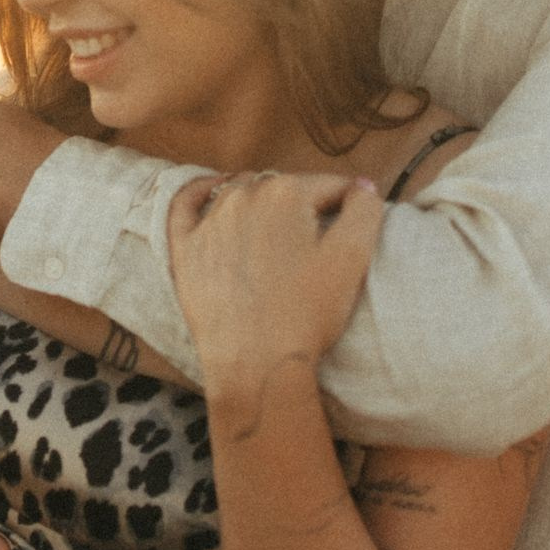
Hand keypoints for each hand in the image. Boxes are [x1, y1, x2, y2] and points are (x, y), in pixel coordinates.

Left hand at [165, 171, 386, 385]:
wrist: (255, 364)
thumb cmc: (306, 313)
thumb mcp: (351, 259)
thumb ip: (365, 210)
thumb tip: (363, 185)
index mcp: (287, 193)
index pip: (329, 187)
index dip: (348, 205)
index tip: (353, 226)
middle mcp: (243, 196)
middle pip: (285, 190)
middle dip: (304, 207)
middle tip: (318, 242)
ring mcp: (208, 221)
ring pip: (241, 193)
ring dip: (262, 202)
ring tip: (278, 228)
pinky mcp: (184, 247)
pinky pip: (187, 205)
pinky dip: (200, 192)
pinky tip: (212, 189)